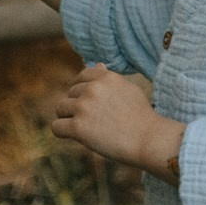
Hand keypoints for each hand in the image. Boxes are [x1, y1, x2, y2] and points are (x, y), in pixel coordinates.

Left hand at [51, 64, 184, 182]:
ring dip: (68, 118)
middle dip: (77, 106)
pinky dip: (61, 132)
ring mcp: (84, 107)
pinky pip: (56, 127)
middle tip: (93, 121)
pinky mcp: (78, 127)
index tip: (89, 103)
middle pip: (70, 93)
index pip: (81, 77)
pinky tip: (72, 136)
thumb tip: (98, 64)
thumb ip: (109, 77)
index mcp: (105, 77)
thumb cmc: (142, 117)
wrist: (149, 140)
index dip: (82, 91)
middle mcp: (92, 88)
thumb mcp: (128, 89)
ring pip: (60, 108)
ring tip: (84, 129)